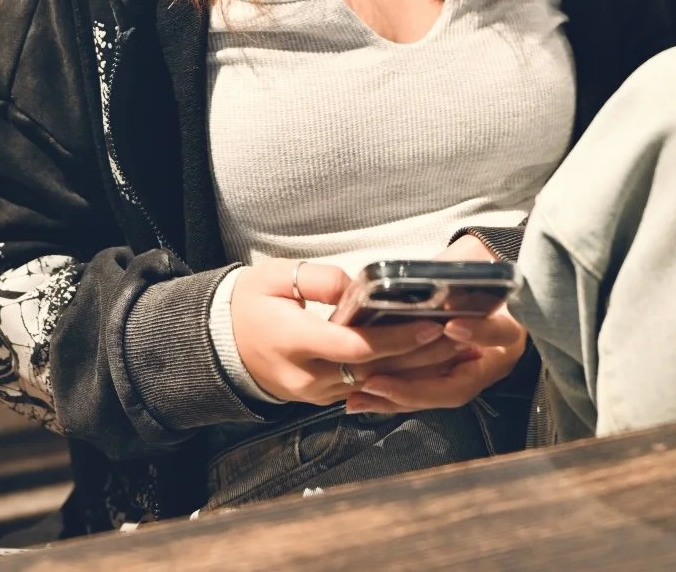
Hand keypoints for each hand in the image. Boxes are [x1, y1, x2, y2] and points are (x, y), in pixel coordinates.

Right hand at [230, 259, 453, 405]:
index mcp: (293, 341)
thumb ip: (318, 279)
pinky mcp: (321, 398)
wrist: (221, 342)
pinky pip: (362, 388)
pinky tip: (420, 360)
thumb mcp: (275, 276)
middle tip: (455, 333)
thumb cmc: (249, 303)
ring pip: (372, 385)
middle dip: (417, 355)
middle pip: (372, 371)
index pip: (354, 347)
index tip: (427, 324)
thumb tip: (356, 287)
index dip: (394, 339)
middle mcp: (307, 376)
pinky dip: (393, 375)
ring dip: (412, 369)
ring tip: (449, 345)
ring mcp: (314, 393)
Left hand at [343, 236, 527, 415]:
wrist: (481, 270)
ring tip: (359, 395)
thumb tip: (435, 276)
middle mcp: (491, 359)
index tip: (451, 326)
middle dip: (414, 387)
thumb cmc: (475, 264)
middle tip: (377, 382)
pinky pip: (422, 393)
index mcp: (507, 328)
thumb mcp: (471, 261)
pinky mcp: (447, 376)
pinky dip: (392, 396)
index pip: (499, 335)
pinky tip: (362, 397)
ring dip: (395, 398)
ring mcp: (469, 372)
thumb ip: (458, 272)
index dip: (478, 333)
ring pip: (434, 395)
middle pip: (457, 385)